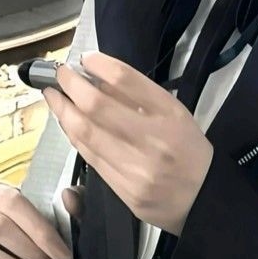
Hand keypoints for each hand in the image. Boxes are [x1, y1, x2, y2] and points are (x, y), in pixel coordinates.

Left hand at [42, 51, 212, 235]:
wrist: (203, 199)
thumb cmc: (188, 150)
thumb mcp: (174, 114)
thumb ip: (138, 96)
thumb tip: (96, 78)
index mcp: (170, 116)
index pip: (127, 80)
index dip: (99, 65)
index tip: (84, 58)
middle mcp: (154, 141)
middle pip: (97, 106)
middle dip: (70, 86)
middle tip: (58, 75)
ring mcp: (138, 169)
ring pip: (86, 134)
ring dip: (63, 111)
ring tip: (53, 97)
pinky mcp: (125, 191)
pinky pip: (90, 158)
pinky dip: (74, 136)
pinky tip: (67, 123)